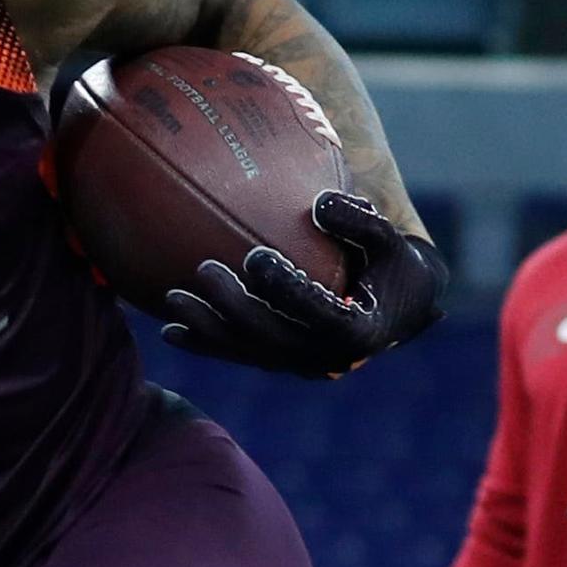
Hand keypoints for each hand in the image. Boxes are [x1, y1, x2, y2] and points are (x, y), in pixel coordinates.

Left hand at [159, 189, 449, 378]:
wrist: (397, 309)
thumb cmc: (392, 264)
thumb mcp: (390, 240)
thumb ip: (362, 221)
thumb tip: (319, 202)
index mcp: (358, 330)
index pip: (317, 313)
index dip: (284, 289)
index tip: (256, 256)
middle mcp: (326, 357)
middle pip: (273, 337)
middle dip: (233, 307)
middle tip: (204, 269)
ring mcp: (300, 364)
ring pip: (249, 352)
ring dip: (208, 330)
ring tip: (171, 301)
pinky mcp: (281, 363)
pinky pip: (239, 356)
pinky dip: (206, 345)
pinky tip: (170, 331)